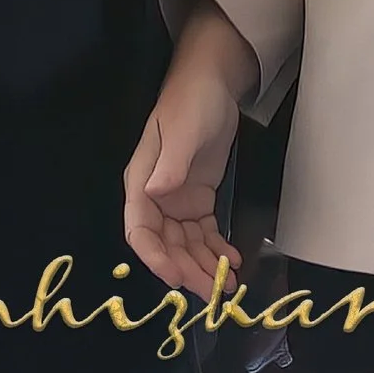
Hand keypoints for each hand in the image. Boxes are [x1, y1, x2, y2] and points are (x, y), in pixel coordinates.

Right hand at [125, 5, 259, 299]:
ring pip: (186, 245)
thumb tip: (154, 195)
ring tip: (229, 286)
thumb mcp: (182, 132)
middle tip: (212, 290)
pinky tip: (233, 260)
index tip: (175, 277)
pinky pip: (204, 233)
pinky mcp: (198, 198)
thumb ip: (170, 164)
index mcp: (141, 182)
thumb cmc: (191, 102)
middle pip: (165, 245)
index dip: (154, 257)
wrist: (212, 81)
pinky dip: (216, 249)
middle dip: (186, 269)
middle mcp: (155, 197)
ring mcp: (177, 200)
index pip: (140, 230)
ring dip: (203, 266)